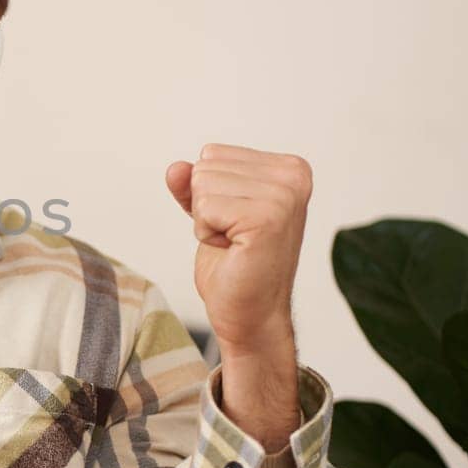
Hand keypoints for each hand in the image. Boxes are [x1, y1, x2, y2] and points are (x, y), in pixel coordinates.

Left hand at [164, 143, 311, 357]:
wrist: (251, 313)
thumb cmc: (234, 264)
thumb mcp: (209, 211)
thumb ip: (192, 184)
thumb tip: (174, 168)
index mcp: (289, 167)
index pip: (212, 154)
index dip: (211, 194)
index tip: (236, 223)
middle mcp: (293, 175)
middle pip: (205, 166)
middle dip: (207, 207)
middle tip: (235, 237)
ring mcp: (283, 196)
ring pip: (202, 185)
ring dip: (207, 221)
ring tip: (235, 244)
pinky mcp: (267, 219)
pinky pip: (204, 207)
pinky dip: (207, 233)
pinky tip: (233, 251)